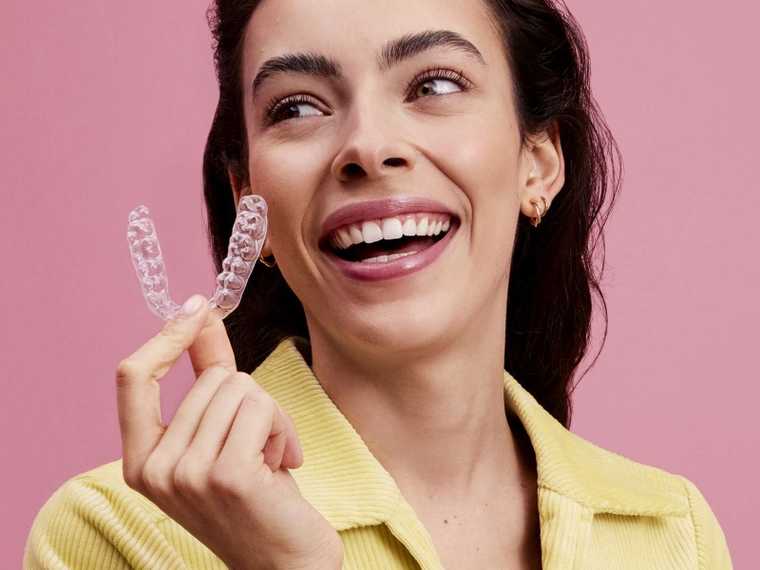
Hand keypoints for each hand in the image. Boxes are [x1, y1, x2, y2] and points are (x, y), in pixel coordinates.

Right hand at [115, 295, 343, 569]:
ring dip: (270, 417)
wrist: (283, 563)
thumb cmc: (255, 498)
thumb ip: (206, 377)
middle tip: (259, 445)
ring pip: (240, 387)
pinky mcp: (227, 475)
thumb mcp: (220, 437)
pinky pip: (261, 407)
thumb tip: (199, 317)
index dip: (166, 336)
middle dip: (250, 400)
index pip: (133, 377)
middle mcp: (154, 470)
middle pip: (212, 377)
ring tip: (269, 459)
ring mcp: (187, 474)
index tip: (197, 308)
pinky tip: (284, 465)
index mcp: (141, 461)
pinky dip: (283, 428)